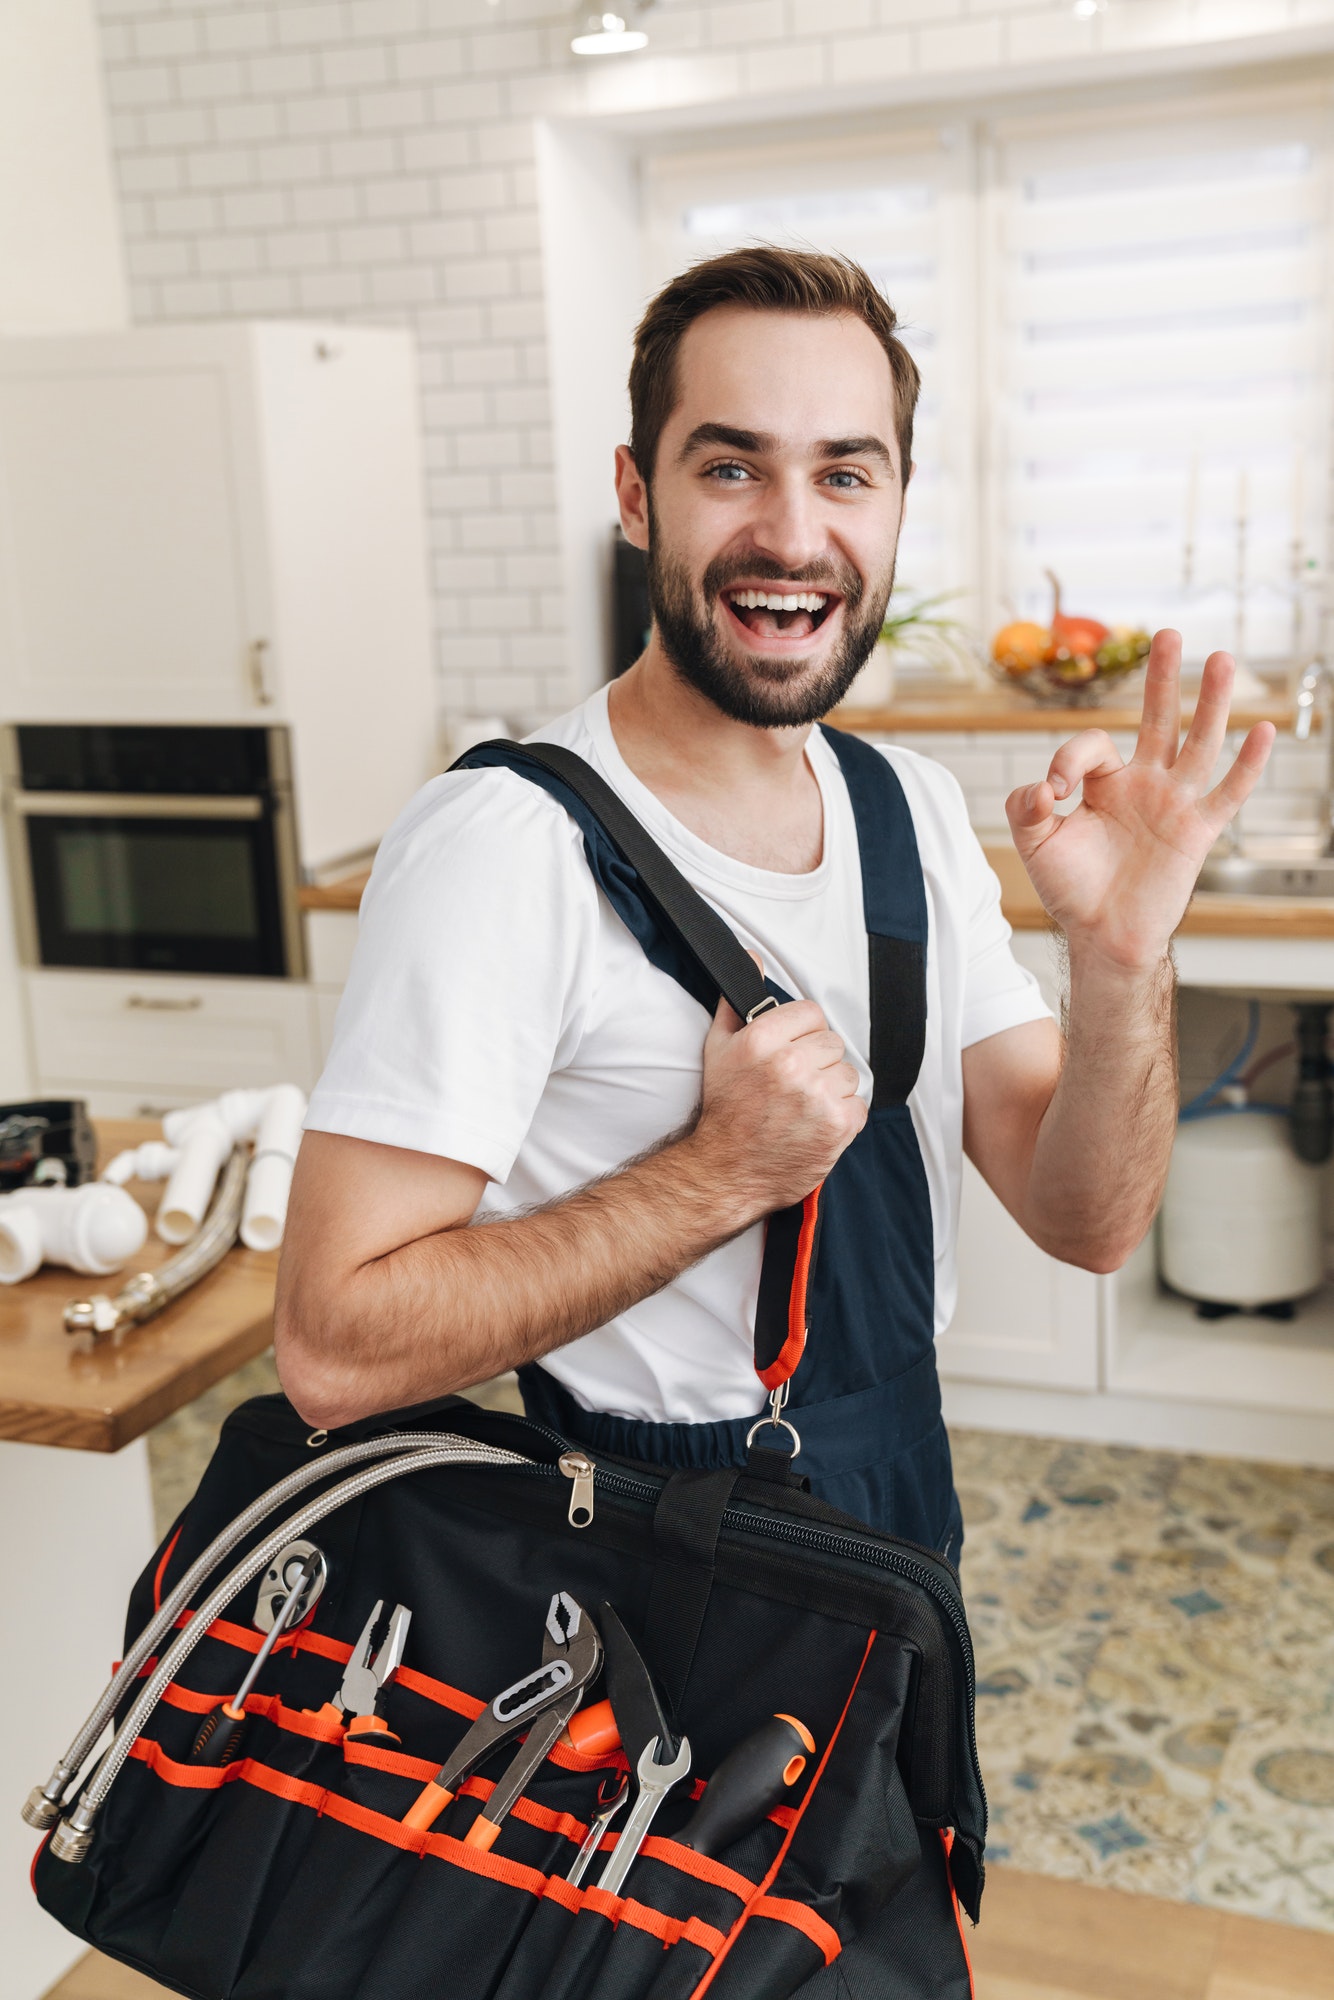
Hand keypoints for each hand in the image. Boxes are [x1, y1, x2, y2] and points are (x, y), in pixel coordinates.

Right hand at [687, 992, 866, 1219]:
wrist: (727, 1170)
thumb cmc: (725, 1110)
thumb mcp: (719, 1048)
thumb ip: (738, 1000)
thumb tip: (751, 957)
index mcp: (762, 1039)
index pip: (812, 1013)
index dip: (802, 1034)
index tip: (790, 1053)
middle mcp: (791, 1064)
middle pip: (832, 1043)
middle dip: (817, 1062)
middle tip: (793, 1086)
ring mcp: (817, 1096)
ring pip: (848, 1073)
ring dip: (831, 1089)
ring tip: (803, 1107)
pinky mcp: (838, 1125)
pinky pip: (859, 1104)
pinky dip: (842, 1116)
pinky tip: (815, 1124)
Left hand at [1006, 631, 1273, 970]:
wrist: (1102, 935)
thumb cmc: (1072, 888)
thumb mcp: (1035, 843)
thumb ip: (1025, 808)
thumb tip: (1043, 786)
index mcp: (1106, 782)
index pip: (1092, 746)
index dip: (1068, 760)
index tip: (1053, 792)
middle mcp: (1144, 783)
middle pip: (1158, 719)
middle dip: (1162, 678)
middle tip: (1168, 634)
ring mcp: (1174, 803)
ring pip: (1198, 743)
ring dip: (1210, 703)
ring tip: (1221, 659)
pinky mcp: (1197, 831)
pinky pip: (1227, 793)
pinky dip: (1247, 765)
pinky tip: (1264, 730)